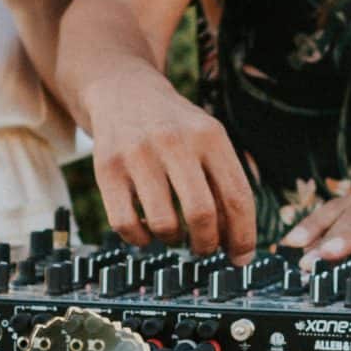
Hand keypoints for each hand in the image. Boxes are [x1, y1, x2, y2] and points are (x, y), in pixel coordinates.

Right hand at [81, 62, 260, 256]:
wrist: (124, 92)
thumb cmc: (176, 128)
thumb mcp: (208, 140)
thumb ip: (224, 184)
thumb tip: (238, 245)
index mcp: (210, 136)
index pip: (237, 197)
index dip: (243, 236)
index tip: (241, 258)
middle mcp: (174, 142)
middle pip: (201, 214)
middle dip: (207, 244)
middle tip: (204, 248)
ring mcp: (138, 155)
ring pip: (164, 224)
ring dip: (174, 240)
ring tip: (174, 233)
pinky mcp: (107, 169)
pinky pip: (126, 224)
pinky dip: (140, 239)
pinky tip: (146, 231)